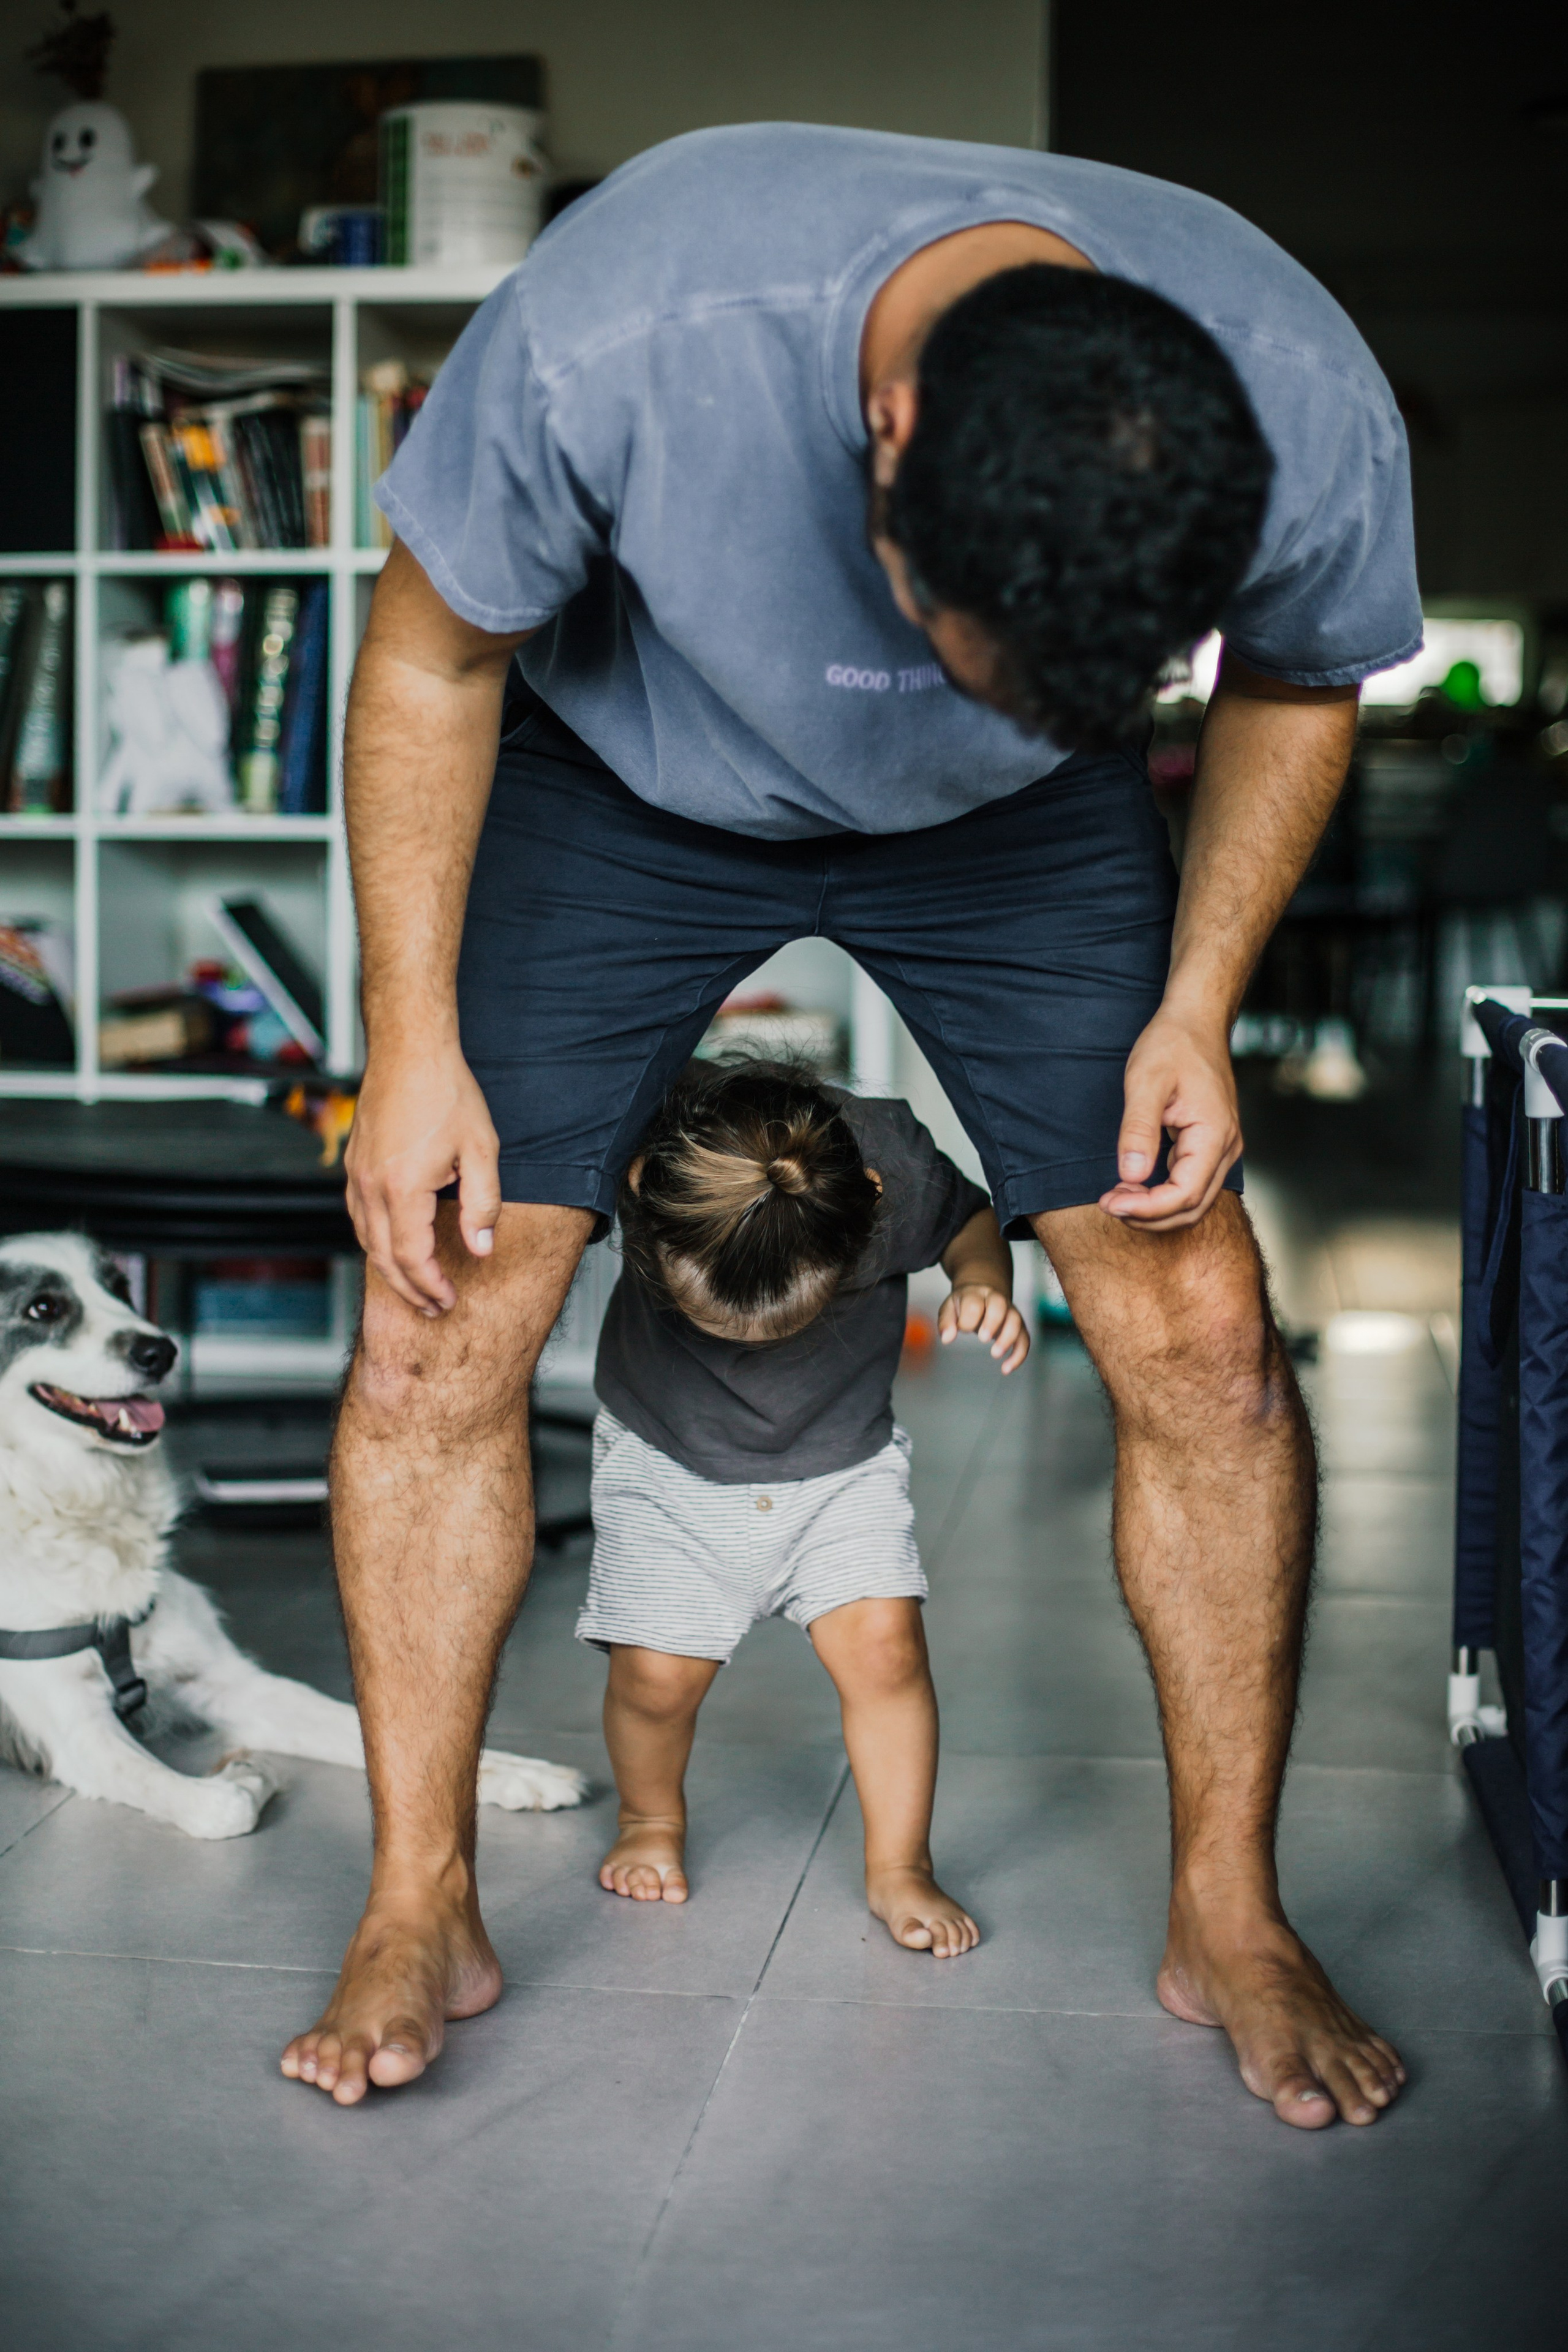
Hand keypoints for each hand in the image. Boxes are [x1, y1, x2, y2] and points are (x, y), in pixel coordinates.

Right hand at [343, 1042, 501, 1314]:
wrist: (409, 1049)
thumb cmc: (446, 1091)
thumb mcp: (481, 1150)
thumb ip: (483, 1205)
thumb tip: (480, 1248)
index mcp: (403, 1187)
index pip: (412, 1257)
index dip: (431, 1286)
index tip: (448, 1301)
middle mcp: (371, 1186)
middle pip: (384, 1258)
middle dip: (410, 1289)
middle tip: (434, 1307)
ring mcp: (357, 1175)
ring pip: (366, 1240)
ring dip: (390, 1269)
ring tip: (416, 1285)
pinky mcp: (354, 1165)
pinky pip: (359, 1217)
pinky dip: (375, 1241)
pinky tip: (394, 1246)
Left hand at [938, 1283, 1029, 1372]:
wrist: (983, 1294)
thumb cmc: (964, 1304)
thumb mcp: (949, 1308)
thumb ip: (946, 1322)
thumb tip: (946, 1338)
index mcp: (977, 1294)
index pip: (974, 1303)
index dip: (968, 1319)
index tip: (961, 1329)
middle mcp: (996, 1300)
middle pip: (999, 1305)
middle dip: (992, 1322)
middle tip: (982, 1338)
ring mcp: (1010, 1312)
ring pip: (1016, 1321)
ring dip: (1008, 1338)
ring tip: (995, 1354)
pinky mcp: (1019, 1326)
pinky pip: (1024, 1339)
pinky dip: (1019, 1354)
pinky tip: (1006, 1369)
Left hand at [1099, 1005, 1241, 1230]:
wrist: (1195, 1022)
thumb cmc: (1172, 1045)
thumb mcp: (1145, 1082)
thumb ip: (1139, 1129)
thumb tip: (1131, 1175)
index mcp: (1214, 1135)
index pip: (1185, 1195)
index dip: (1147, 1208)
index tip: (1110, 1202)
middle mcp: (1226, 1148)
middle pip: (1192, 1207)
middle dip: (1149, 1215)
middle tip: (1108, 1204)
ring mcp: (1222, 1148)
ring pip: (1194, 1201)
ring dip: (1156, 1209)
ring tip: (1117, 1198)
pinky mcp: (1211, 1145)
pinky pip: (1191, 1184)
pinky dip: (1163, 1195)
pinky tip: (1134, 1185)